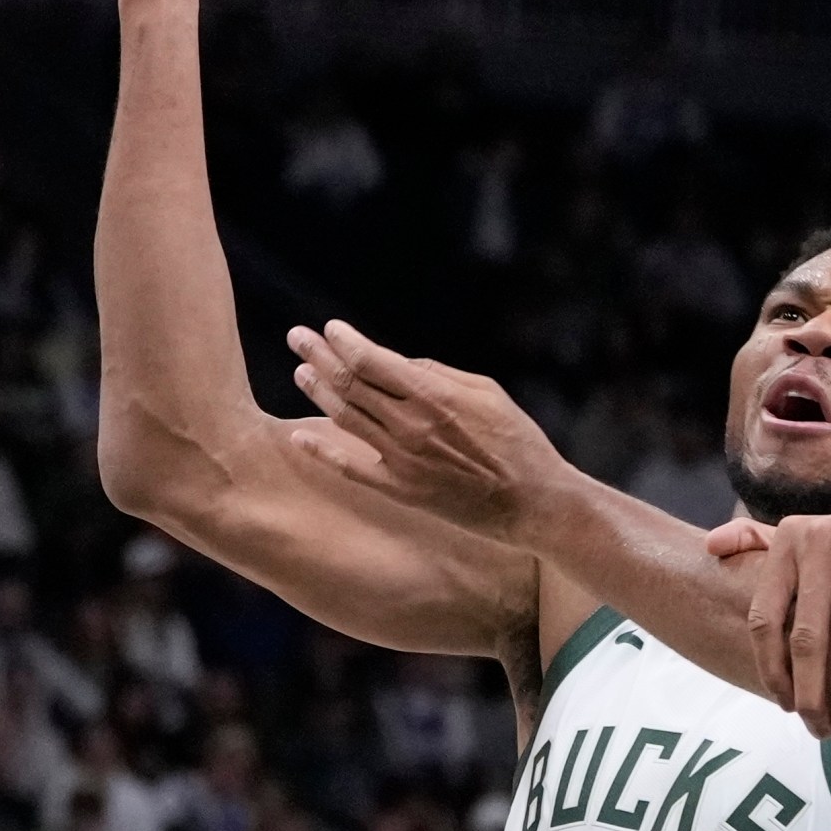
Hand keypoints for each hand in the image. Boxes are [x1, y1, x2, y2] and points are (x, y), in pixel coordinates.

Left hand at [284, 320, 569, 534]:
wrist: (533, 502)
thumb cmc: (517, 440)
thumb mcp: (487, 392)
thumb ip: (439, 375)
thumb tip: (399, 362)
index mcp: (434, 396)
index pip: (372, 360)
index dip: (344, 341)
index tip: (329, 328)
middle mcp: (410, 425)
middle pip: (350, 384)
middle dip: (319, 356)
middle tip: (297, 337)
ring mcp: (402, 460)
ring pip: (345, 419)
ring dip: (318, 392)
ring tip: (300, 373)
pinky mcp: (401, 490)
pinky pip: (350, 468)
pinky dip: (321, 451)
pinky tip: (298, 436)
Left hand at [724, 508, 830, 739]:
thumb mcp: (810, 540)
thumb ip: (760, 544)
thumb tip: (709, 546)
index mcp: (788, 542)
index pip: (764, 618)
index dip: (771, 669)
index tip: (786, 706)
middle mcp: (819, 538)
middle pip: (805, 636)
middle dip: (813, 694)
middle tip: (822, 732)